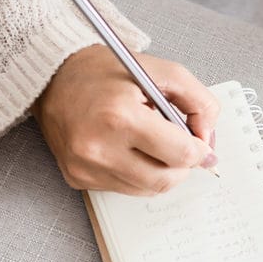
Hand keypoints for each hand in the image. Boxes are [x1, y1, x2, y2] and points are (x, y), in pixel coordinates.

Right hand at [32, 45, 219, 195]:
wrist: (54, 78)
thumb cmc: (108, 72)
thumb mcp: (164, 72)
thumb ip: (199, 102)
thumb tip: (208, 140)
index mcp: (120, 116)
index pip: (180, 154)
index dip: (200, 151)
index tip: (201, 144)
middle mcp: (98, 147)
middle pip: (165, 179)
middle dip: (183, 166)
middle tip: (182, 146)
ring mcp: (85, 167)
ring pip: (147, 189)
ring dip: (162, 171)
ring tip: (155, 144)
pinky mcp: (77, 178)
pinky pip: (125, 188)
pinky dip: (139, 174)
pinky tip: (132, 149)